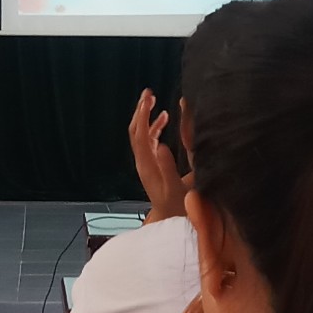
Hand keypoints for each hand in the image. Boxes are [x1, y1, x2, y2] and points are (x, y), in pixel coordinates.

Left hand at [128, 91, 185, 222]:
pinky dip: (154, 126)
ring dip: (146, 116)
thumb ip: (167, 167)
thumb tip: (160, 145)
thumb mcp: (175, 187)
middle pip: (135, 130)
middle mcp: (142, 161)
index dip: (143, 115)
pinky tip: (165, 118)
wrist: (170, 219)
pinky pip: (149, 140)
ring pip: (141, 134)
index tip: (149, 99)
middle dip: (140, 110)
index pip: (140, 134)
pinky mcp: (151, 163)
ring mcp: (146, 162)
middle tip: (148, 92)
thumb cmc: (176, 206)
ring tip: (154, 100)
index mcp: (147, 165)